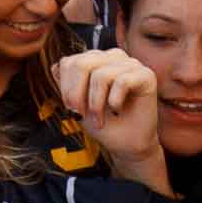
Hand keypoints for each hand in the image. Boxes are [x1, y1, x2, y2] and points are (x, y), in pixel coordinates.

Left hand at [55, 50, 162, 174]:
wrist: (128, 144)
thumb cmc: (104, 123)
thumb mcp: (78, 104)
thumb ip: (66, 85)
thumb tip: (55, 67)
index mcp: (96, 60)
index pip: (70, 62)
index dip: (65, 88)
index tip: (70, 109)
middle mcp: (113, 57)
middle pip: (82, 64)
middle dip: (76, 93)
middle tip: (79, 114)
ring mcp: (131, 64)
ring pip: (101, 75)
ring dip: (96, 104)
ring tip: (99, 120)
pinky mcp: (146, 75)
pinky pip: (122, 81)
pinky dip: (115, 101)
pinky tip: (117, 110)